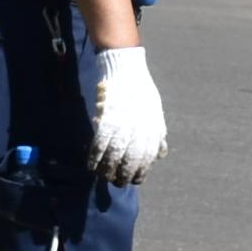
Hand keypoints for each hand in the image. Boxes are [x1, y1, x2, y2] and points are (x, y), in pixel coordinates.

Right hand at [88, 44, 167, 182]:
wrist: (126, 68)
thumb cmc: (141, 90)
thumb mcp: (156, 113)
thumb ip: (157, 134)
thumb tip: (160, 155)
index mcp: (154, 130)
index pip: (148, 158)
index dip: (141, 171)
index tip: (135, 180)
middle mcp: (140, 130)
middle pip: (132, 160)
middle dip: (124, 175)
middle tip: (117, 182)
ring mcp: (124, 125)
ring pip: (115, 155)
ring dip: (107, 169)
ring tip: (103, 177)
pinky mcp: (107, 119)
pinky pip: (100, 143)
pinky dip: (95, 156)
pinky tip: (91, 165)